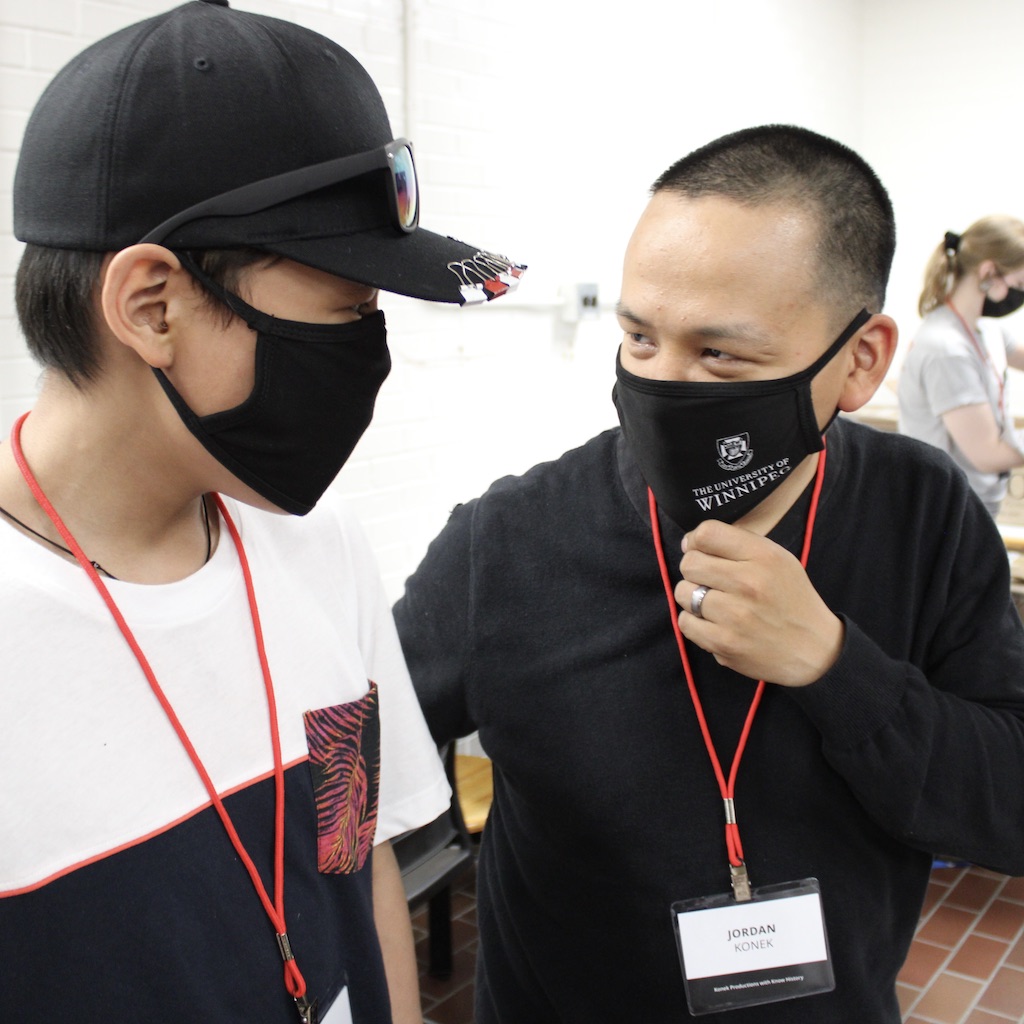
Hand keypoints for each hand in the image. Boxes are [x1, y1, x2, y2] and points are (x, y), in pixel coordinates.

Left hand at [675, 520, 843, 686]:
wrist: (815, 649)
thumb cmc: (790, 599)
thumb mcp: (778, 560)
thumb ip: (739, 544)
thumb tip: (691, 542)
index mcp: (764, 556)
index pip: (707, 533)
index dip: (695, 540)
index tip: (698, 550)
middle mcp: (749, 583)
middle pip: (690, 563)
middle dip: (693, 569)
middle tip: (708, 580)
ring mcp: (735, 615)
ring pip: (683, 592)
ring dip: (692, 597)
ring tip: (713, 603)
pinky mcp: (724, 642)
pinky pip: (685, 622)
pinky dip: (694, 622)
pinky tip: (712, 622)